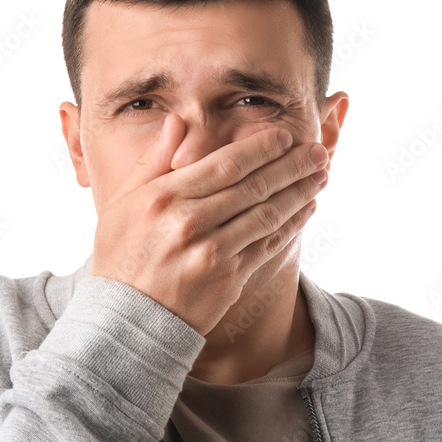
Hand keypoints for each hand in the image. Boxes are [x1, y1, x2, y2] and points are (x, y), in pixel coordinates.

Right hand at [88, 114, 328, 335]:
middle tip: (318, 150)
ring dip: (299, 192)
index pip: (224, 164)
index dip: (260, 148)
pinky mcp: (228, 279)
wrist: (125, 320)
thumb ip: (151, 161)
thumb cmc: (120, 256)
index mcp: (164, 198)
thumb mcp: (120, 203)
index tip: (285, 136)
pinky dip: (291, 225)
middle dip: (291, 165)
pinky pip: (268, 245)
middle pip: (253, 186)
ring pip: (267, 214)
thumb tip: (177, 122)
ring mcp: (212, 253)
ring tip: (321, 174)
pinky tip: (306, 208)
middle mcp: (190, 222)